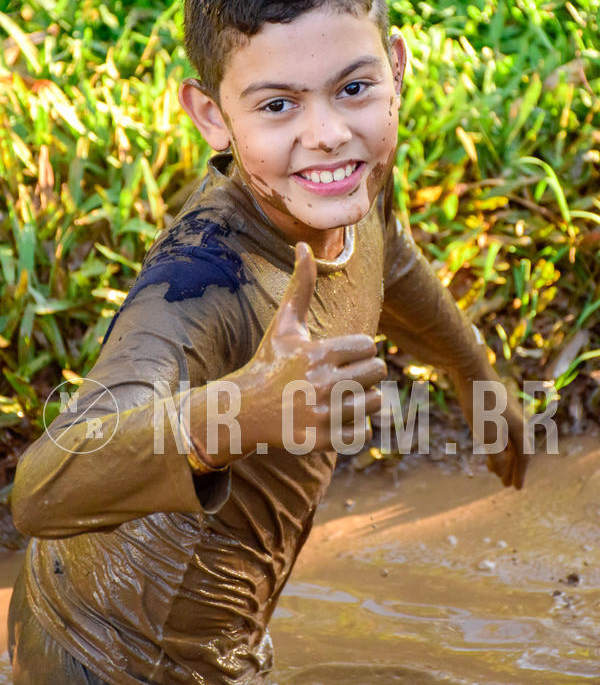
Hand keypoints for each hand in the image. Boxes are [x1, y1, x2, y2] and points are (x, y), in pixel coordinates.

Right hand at [244, 242, 386, 451]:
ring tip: (336, 398)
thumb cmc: (272, 361)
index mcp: (318, 353)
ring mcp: (322, 414)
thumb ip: (300, 285)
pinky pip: (364, 432)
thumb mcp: (285, 324)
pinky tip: (334, 418)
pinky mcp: (321, 440)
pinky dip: (355, 427)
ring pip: (375, 403)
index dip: (356, 351)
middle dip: (363, 374)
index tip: (336, 357)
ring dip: (361, 401)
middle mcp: (322, 383)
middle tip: (339, 378)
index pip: (369, 346)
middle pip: (377, 374)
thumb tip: (303, 244)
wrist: (246, 409)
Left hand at [484, 394, 528, 489]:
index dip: (520, 474)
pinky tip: (487, 445)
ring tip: (494, 470)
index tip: (516, 488)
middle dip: (511, 468)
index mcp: (519, 427)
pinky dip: (496, 443)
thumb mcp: (487, 434)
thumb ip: (496, 455)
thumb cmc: (480, 402)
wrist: (470, 369)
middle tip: (505, 484)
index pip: (523, 456)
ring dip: (503, 457)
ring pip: (507, 440)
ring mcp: (505, 412)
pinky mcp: (493, 405)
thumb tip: (502, 472)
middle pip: (517, 450)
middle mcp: (517, 419)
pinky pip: (500, 430)